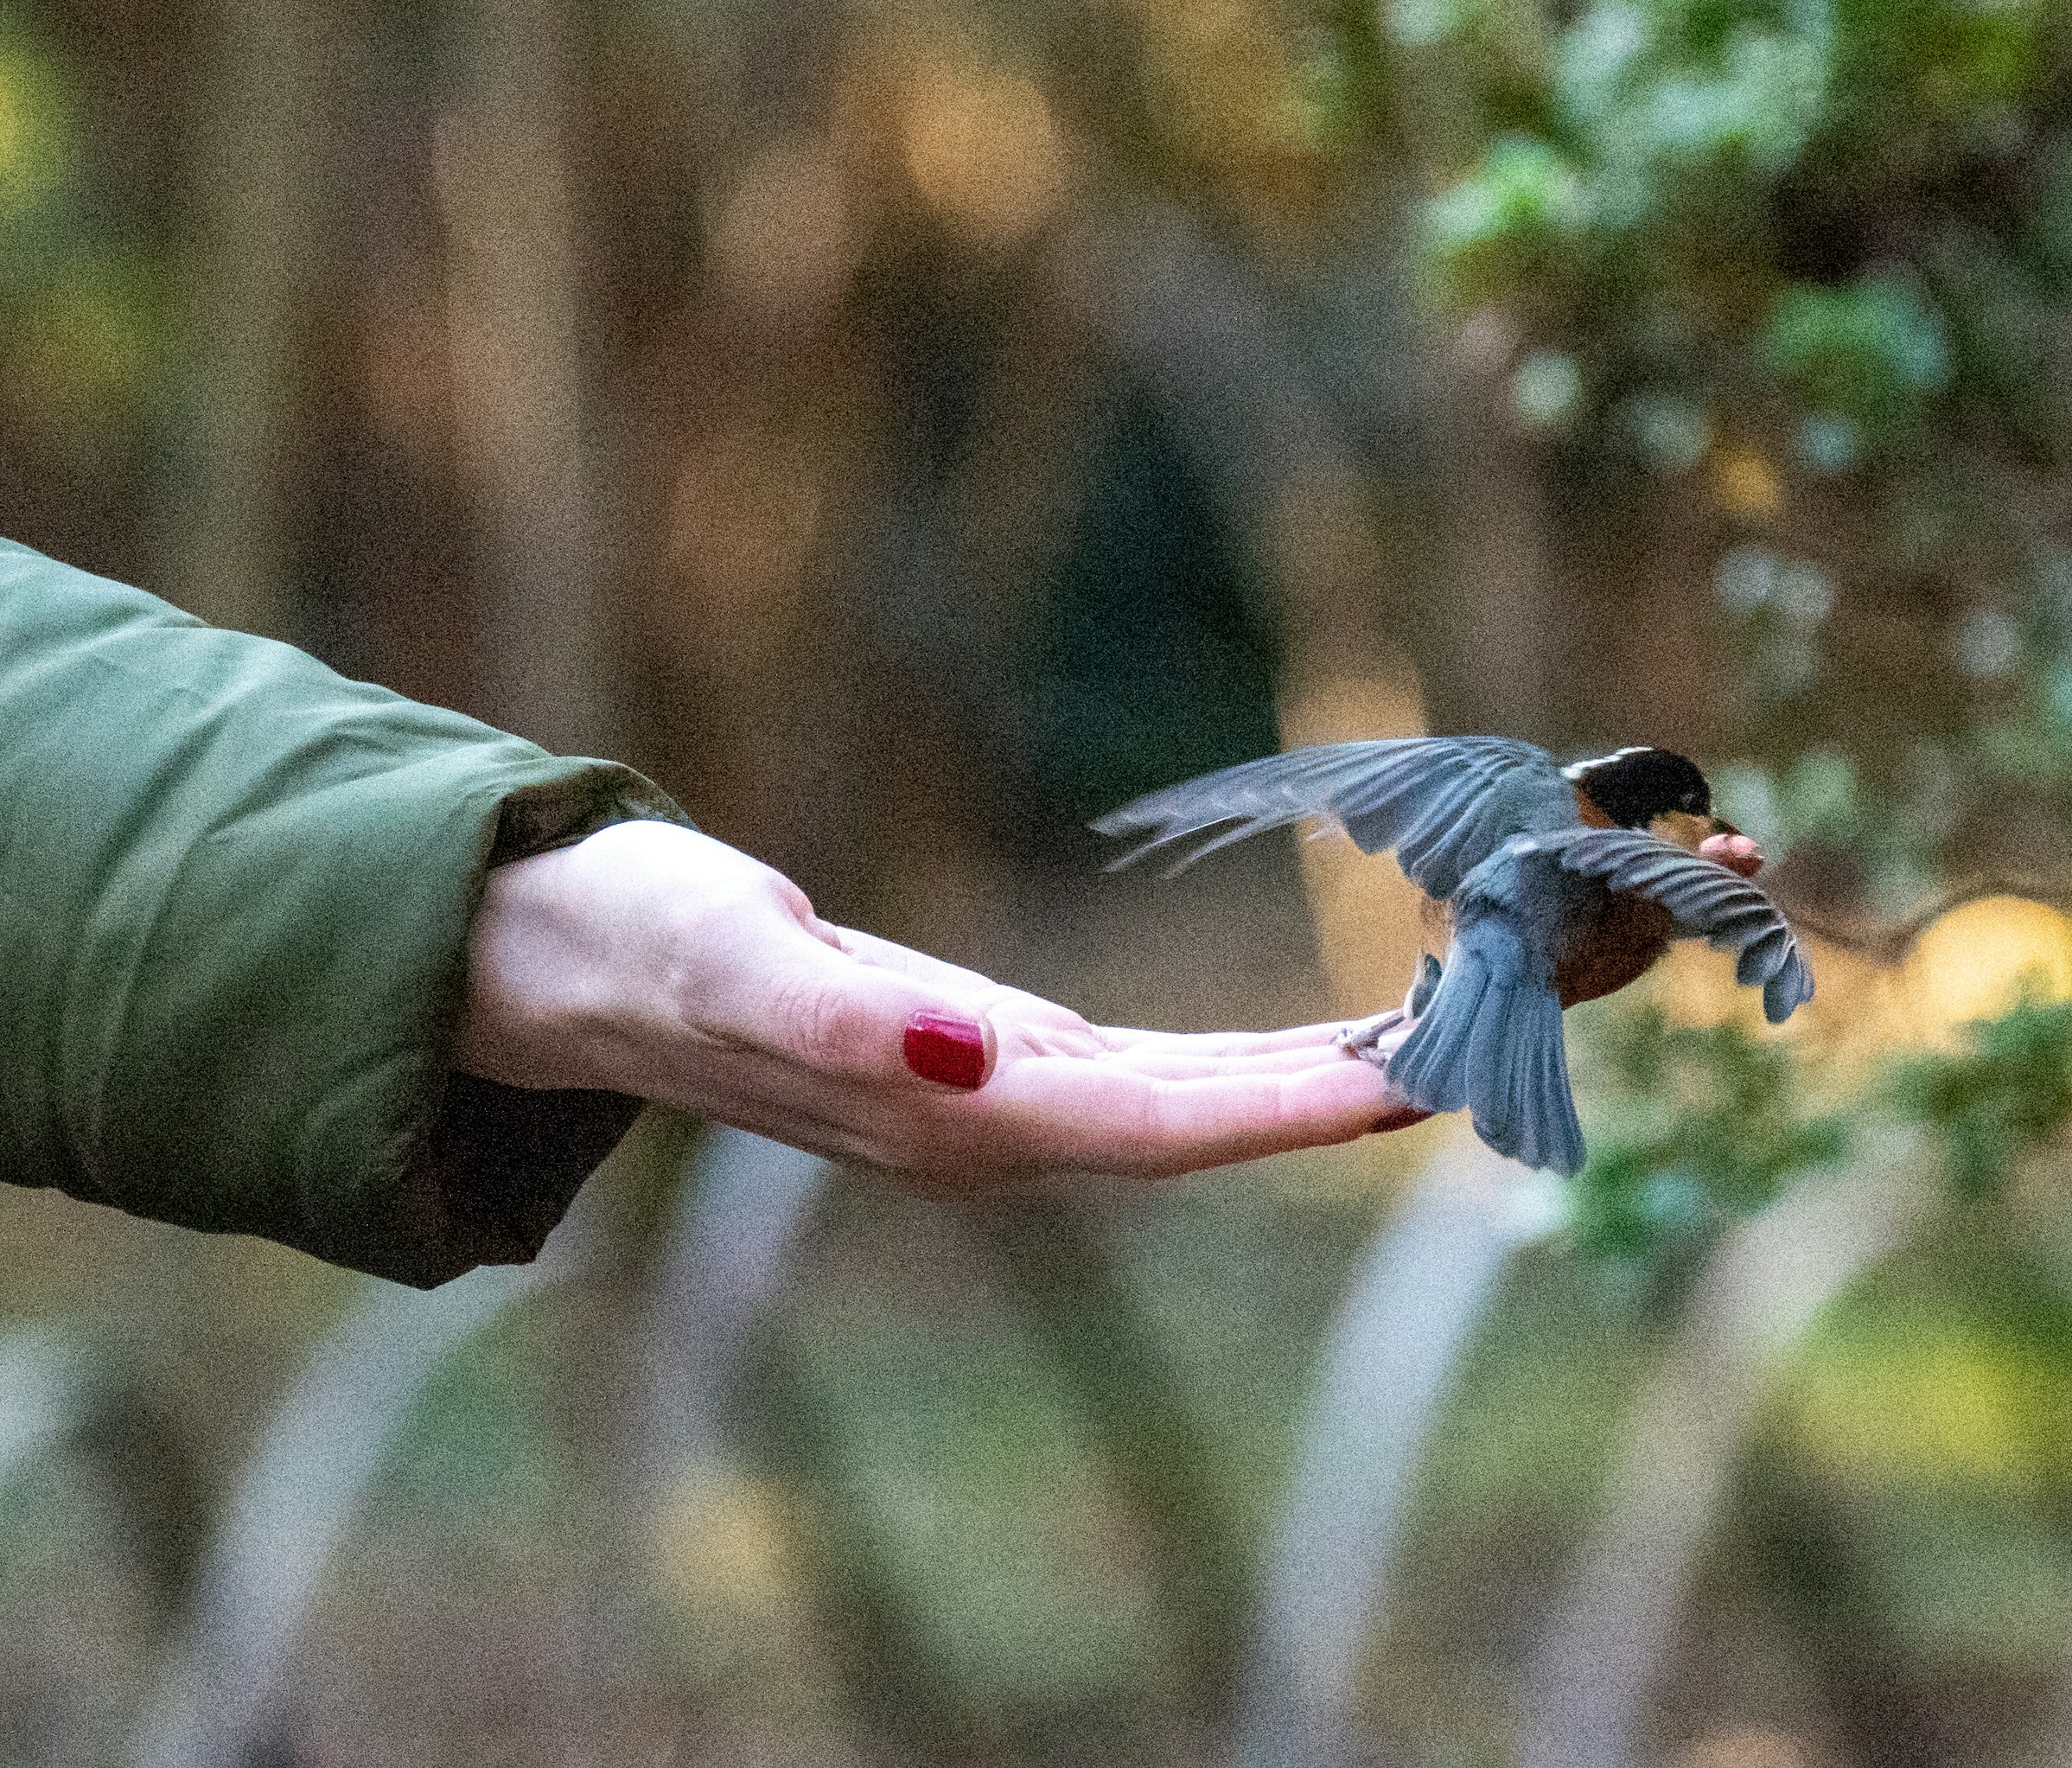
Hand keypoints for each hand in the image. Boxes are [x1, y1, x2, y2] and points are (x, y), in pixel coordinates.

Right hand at [457, 819, 1416, 1183]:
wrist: (559, 957)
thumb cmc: (638, 943)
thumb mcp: (728, 959)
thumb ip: (844, 1017)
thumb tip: (970, 1063)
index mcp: (956, 1118)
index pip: (1166, 1124)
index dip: (1296, 1105)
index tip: (1423, 1074)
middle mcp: (1001, 1127)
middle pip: (1219, 1121)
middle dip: (1365, 1088)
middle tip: (1512, 1034)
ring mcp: (1006, 1100)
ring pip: (1209, 1100)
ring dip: (1337, 1076)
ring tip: (1472, 1034)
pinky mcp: (1001, 1057)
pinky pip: (1169, 1068)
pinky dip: (1264, 1055)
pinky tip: (1343, 1035)